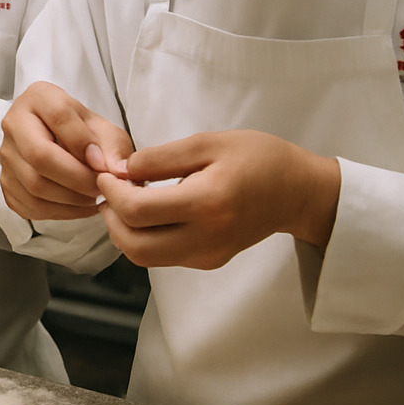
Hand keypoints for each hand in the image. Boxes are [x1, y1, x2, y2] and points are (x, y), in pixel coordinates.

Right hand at [0, 82, 133, 220]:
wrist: (60, 143)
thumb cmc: (83, 133)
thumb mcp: (104, 129)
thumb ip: (112, 146)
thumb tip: (111, 170)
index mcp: (38, 98)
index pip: (60, 117)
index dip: (85, 144)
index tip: (104, 164)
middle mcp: (13, 123)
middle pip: (39, 156)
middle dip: (77, 178)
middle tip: (100, 188)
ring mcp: (5, 155)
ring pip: (34, 185)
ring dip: (71, 199)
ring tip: (93, 198)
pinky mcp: (5, 183)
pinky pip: (30, 205)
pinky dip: (61, 212)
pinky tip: (79, 206)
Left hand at [96, 129, 341, 268]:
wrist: (297, 192)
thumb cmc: (257, 158)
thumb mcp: (208, 143)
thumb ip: (160, 158)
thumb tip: (121, 170)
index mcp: (207, 203)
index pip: (138, 212)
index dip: (112, 192)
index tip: (106, 172)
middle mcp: (206, 238)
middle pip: (134, 246)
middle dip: (111, 218)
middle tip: (109, 190)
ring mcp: (208, 255)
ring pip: (145, 257)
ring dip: (124, 231)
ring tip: (125, 200)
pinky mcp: (209, 261)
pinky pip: (163, 257)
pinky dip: (144, 237)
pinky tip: (149, 211)